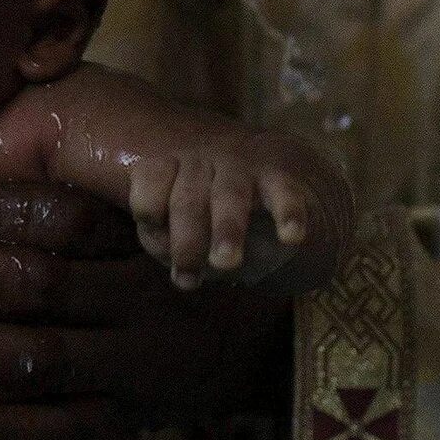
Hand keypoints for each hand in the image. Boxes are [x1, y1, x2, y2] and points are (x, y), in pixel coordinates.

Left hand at [0, 181, 291, 439]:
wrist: (268, 328)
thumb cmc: (172, 239)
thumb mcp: (147, 196)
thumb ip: (74, 168)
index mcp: (143, 236)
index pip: (69, 219)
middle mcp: (142, 301)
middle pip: (44, 285)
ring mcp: (135, 367)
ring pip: (41, 359)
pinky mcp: (127, 418)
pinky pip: (61, 430)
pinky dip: (1, 430)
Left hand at [129, 127, 349, 290]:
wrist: (268, 194)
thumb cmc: (208, 217)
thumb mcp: (177, 229)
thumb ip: (168, 245)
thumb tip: (183, 277)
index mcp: (173, 168)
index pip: (150, 178)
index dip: (149, 209)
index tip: (154, 230)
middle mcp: (204, 163)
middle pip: (187, 199)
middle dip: (186, 240)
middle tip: (187, 275)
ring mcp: (243, 170)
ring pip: (230, 196)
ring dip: (227, 229)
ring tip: (226, 262)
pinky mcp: (281, 182)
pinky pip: (284, 196)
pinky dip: (288, 215)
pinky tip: (290, 237)